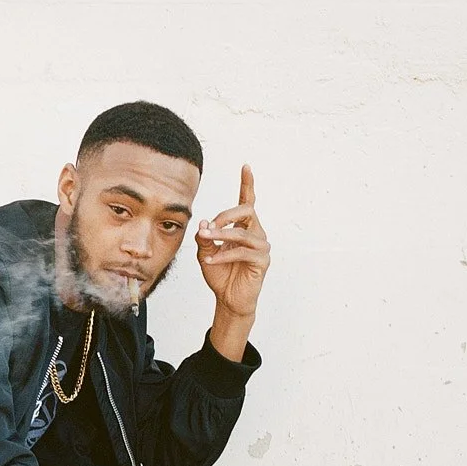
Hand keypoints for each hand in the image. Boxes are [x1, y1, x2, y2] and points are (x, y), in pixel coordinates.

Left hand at [195, 164, 271, 319]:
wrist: (228, 299)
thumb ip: (205, 236)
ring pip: (243, 232)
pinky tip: (210, 260)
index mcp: (244, 227)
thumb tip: (205, 223)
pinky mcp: (262, 261)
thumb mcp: (205, 252)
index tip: (245, 166)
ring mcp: (261, 247)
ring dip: (221, 235)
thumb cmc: (219, 273)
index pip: (247, 201)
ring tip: (207, 240)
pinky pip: (242, 252)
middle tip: (209, 227)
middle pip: (247, 210)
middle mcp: (256, 233)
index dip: (247, 183)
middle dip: (226, 215)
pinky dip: (223, 255)